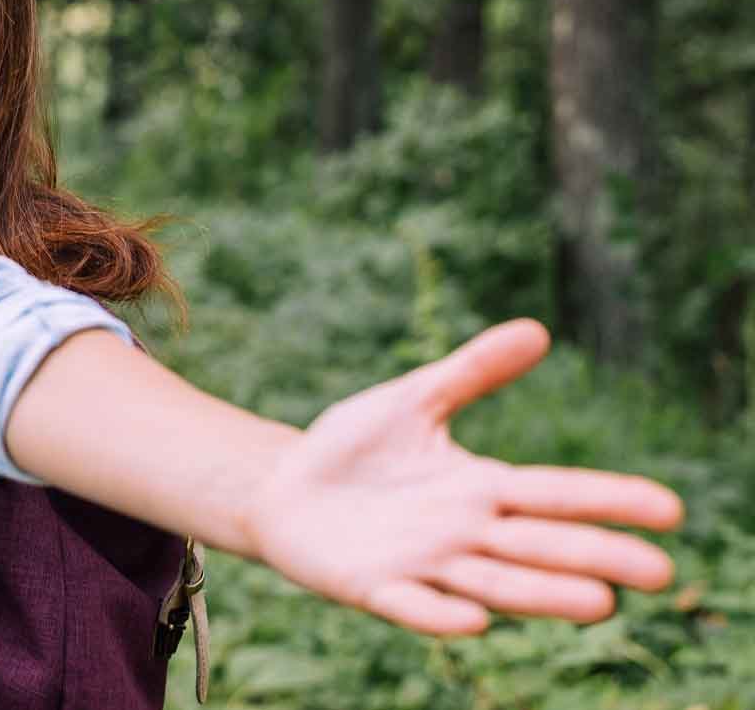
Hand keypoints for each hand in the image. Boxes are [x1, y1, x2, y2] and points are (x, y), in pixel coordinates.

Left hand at [242, 319, 684, 634]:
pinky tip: (472, 619)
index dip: (608, 500)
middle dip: (596, 557)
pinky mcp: (373, 589)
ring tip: (599, 604)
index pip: (555, 494)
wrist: (281, 486)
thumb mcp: (412, 400)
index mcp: (479, 489)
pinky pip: (410, 605)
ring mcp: (422, 566)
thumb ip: (472, 371)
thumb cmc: (352, 447)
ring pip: (492, 585)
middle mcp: (463, 534)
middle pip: (540, 547)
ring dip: (541, 596)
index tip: (669, 509)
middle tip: (660, 572)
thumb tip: (539, 330)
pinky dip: (439, 614)